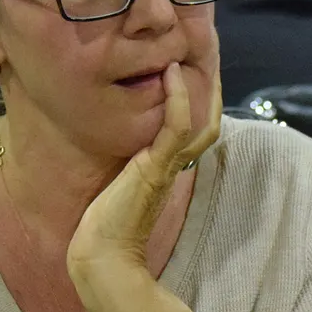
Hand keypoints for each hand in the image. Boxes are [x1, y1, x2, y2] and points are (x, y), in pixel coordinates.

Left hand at [67, 62, 220, 299]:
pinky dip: (177, 99)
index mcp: (165, 168)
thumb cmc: (102, 228)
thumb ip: (124, 163)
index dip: (198, 99)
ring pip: (201, 120)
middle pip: (209, 120)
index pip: (194, 128)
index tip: (191, 68)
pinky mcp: (154, 168)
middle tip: (205, 52)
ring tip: (190, 52)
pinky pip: (176, 128)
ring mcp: (166, 166)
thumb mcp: (115, 183)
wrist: (102, 259)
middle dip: (210, 87)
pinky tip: (171, 73)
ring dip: (201, 85)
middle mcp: (173, 165)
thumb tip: (116, 145)